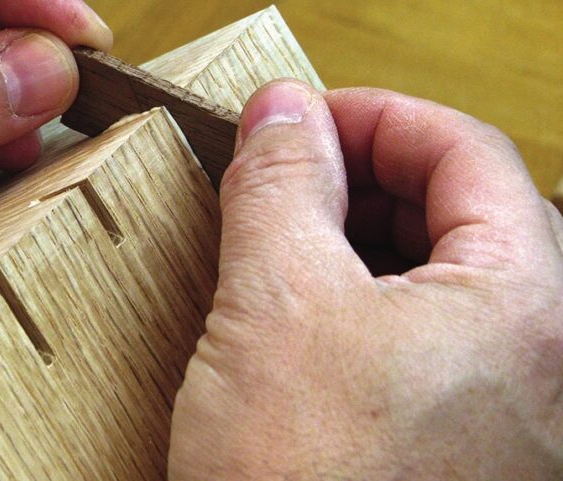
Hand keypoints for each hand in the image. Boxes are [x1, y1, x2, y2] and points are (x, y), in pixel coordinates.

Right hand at [170, 80, 562, 479]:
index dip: (374, 117)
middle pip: (463, 214)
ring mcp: (510, 412)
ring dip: (357, 244)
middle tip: (278, 181)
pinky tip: (301, 326)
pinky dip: (363, 309)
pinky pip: (426, 346)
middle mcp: (542, 357)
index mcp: (528, 303)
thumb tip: (282, 111)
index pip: (465, 153)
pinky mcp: (464, 450)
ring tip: (278, 249)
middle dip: (361, 180)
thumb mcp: (275, 306)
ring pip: (441, 282)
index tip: (299, 121)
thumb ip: (281, 187)